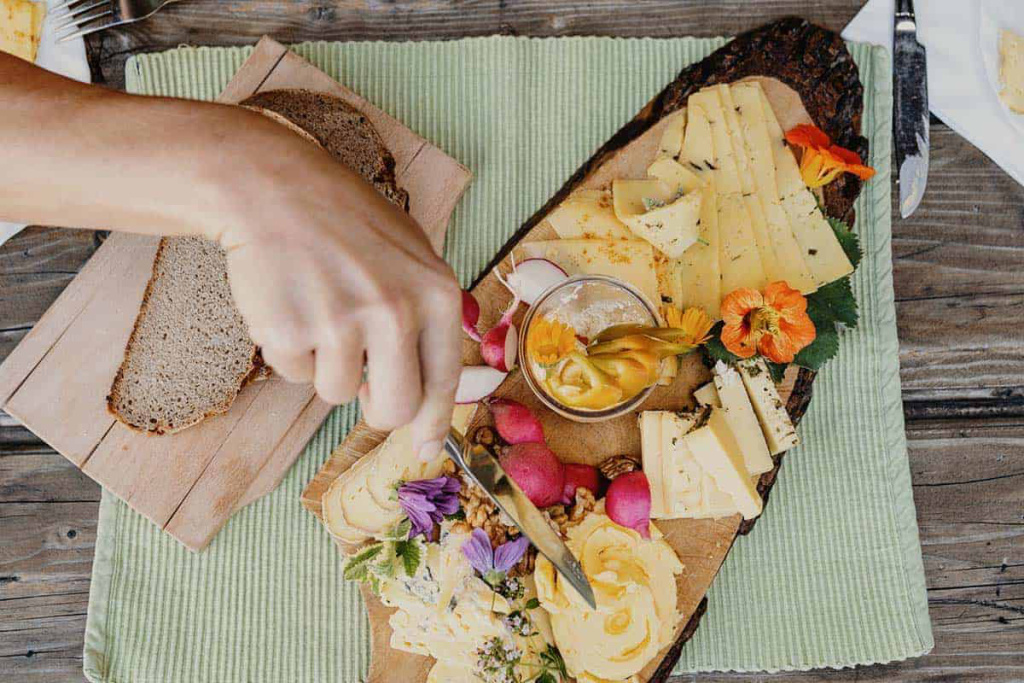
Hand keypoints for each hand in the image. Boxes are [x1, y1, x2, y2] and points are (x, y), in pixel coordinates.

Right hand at [205, 113, 461, 460]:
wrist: (273, 187)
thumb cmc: (347, 223)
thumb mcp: (411, 256)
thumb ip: (427, 319)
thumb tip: (428, 398)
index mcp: (435, 294)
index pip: (444, 381)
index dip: (434, 424)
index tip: (427, 451)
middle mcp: (395, 312)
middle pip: (394, 410)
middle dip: (378, 408)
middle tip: (364, 383)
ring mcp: (340, 323)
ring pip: (337, 393)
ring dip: (326, 365)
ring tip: (319, 309)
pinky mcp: (288, 332)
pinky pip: (294, 373)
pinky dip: (289, 350)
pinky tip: (290, 302)